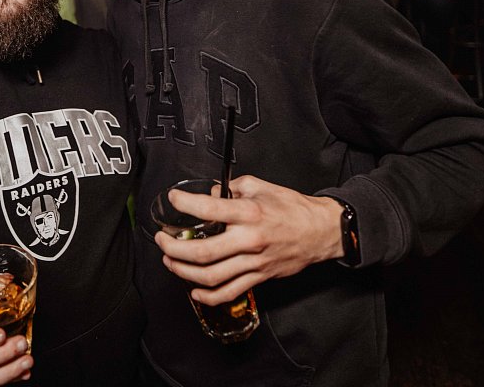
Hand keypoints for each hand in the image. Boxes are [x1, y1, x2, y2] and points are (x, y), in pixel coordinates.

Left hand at [153, 176, 342, 305]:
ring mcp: (254, 262)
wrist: (321, 231)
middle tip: (162, 239)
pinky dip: (209, 296)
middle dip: (174, 247)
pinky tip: (194, 291)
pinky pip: (230, 292)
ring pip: (212, 276)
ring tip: (170, 261)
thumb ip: (234, 187)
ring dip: (184, 271)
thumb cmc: (293, 208)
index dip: (185, 203)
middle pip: (203, 252)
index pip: (209, 208)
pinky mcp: (259, 277)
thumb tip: (211, 193)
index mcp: (249, 213)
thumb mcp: (262, 186)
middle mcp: (250, 240)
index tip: (173, 198)